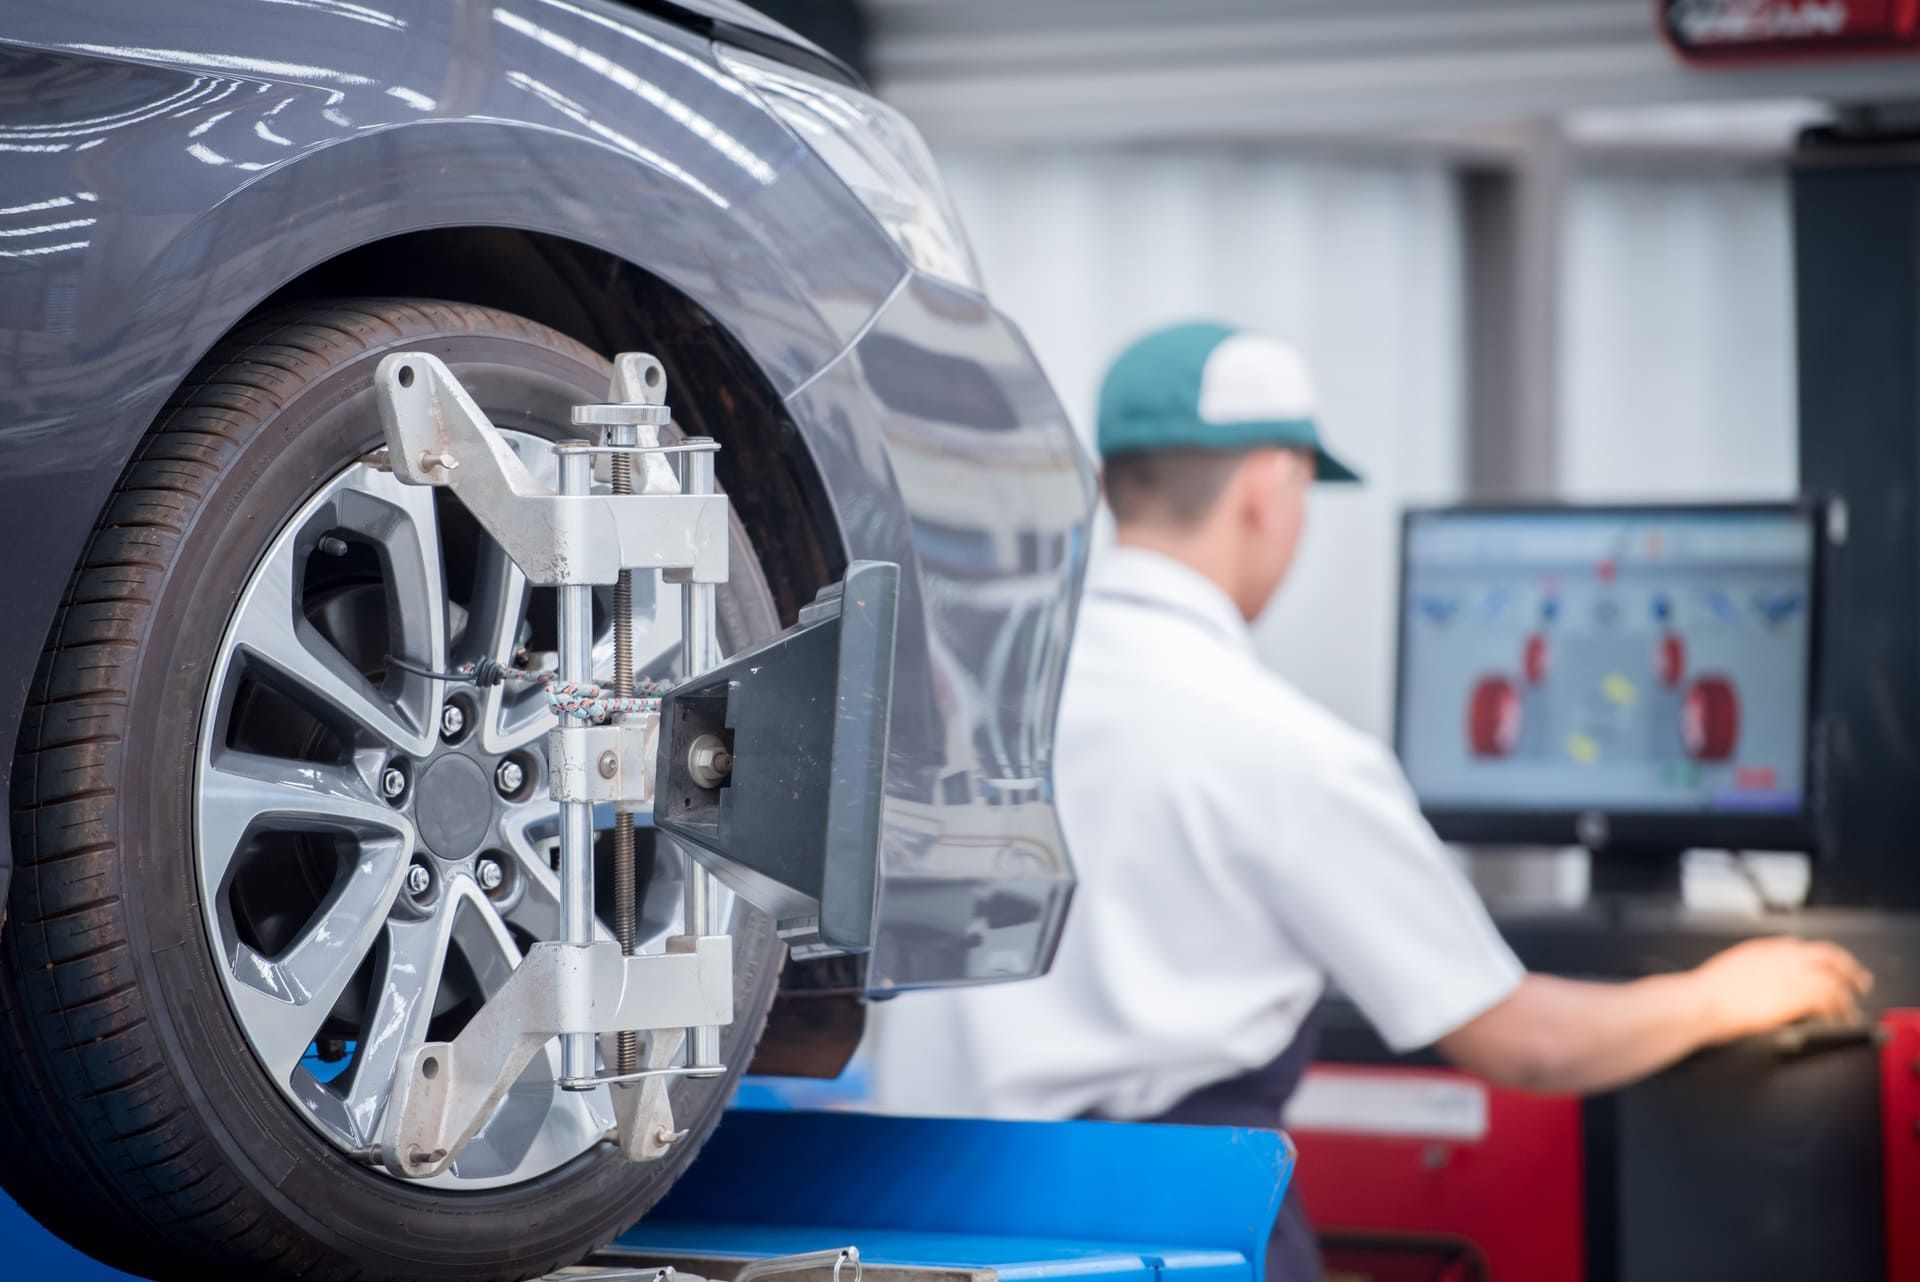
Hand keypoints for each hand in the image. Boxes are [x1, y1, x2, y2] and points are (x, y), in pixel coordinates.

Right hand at [1691, 937, 1872, 1042]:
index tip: (1825, 970)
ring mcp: (1793, 974)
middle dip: (1848, 968)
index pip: (1801, 947)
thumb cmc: (1706, 992)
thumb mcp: (1727, 969)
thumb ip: (1747, 968)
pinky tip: (1838, 1019)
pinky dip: (1838, 1011)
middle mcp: (1783, 956)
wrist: (1703, 1001)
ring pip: (1835, 980)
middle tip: (1859, 981)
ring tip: (1850, 1011)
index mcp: (1764, 949)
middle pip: (1830, 955)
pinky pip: (1830, 1001)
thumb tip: (1753, 978)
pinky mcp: (1799, 995)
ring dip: (1847, 997)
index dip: (1818, 960)